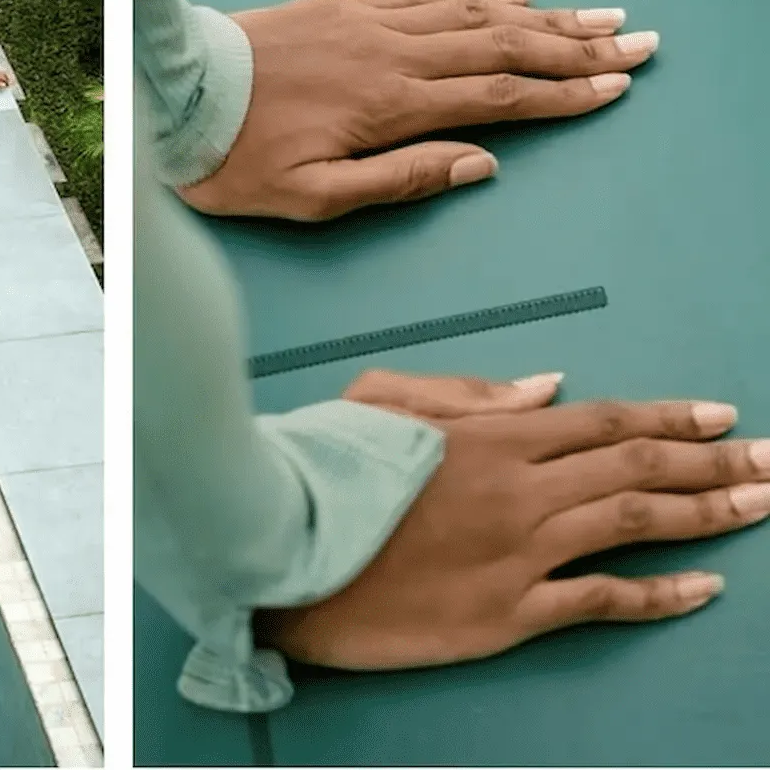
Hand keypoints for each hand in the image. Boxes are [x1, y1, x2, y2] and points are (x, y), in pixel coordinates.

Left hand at [180, 0, 657, 220]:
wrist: (174, 97)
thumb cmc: (236, 160)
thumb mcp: (312, 197)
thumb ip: (401, 180)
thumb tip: (480, 163)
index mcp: (390, 105)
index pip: (497, 96)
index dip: (561, 94)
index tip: (612, 88)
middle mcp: (391, 53)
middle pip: (501, 46)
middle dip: (573, 47)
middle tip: (633, 43)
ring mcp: (369, 21)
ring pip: (473, 13)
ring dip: (539, 15)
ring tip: (593, 16)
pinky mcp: (344, 4)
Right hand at [255, 370, 769, 670]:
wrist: (281, 552)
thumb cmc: (323, 468)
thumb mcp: (379, 399)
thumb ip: (467, 391)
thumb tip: (548, 389)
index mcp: (489, 435)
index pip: (603, 421)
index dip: (669, 419)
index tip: (720, 418)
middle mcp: (520, 491)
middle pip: (638, 471)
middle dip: (713, 463)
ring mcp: (519, 555)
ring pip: (635, 528)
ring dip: (707, 515)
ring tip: (759, 504)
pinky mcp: (507, 613)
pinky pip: (600, 602)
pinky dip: (657, 595)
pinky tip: (702, 589)